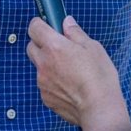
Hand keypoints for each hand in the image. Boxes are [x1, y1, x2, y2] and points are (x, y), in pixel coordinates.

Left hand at [26, 16, 130, 130]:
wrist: (98, 108)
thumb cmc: (99, 76)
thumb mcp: (93, 47)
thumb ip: (75, 33)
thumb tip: (66, 22)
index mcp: (54, 46)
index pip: (34, 28)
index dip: (39, 23)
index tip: (47, 24)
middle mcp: (44, 63)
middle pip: (31, 46)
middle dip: (41, 43)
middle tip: (58, 46)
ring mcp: (42, 81)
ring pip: (38, 66)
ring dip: (47, 63)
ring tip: (68, 69)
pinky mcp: (45, 97)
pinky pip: (44, 83)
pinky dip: (52, 80)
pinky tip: (69, 84)